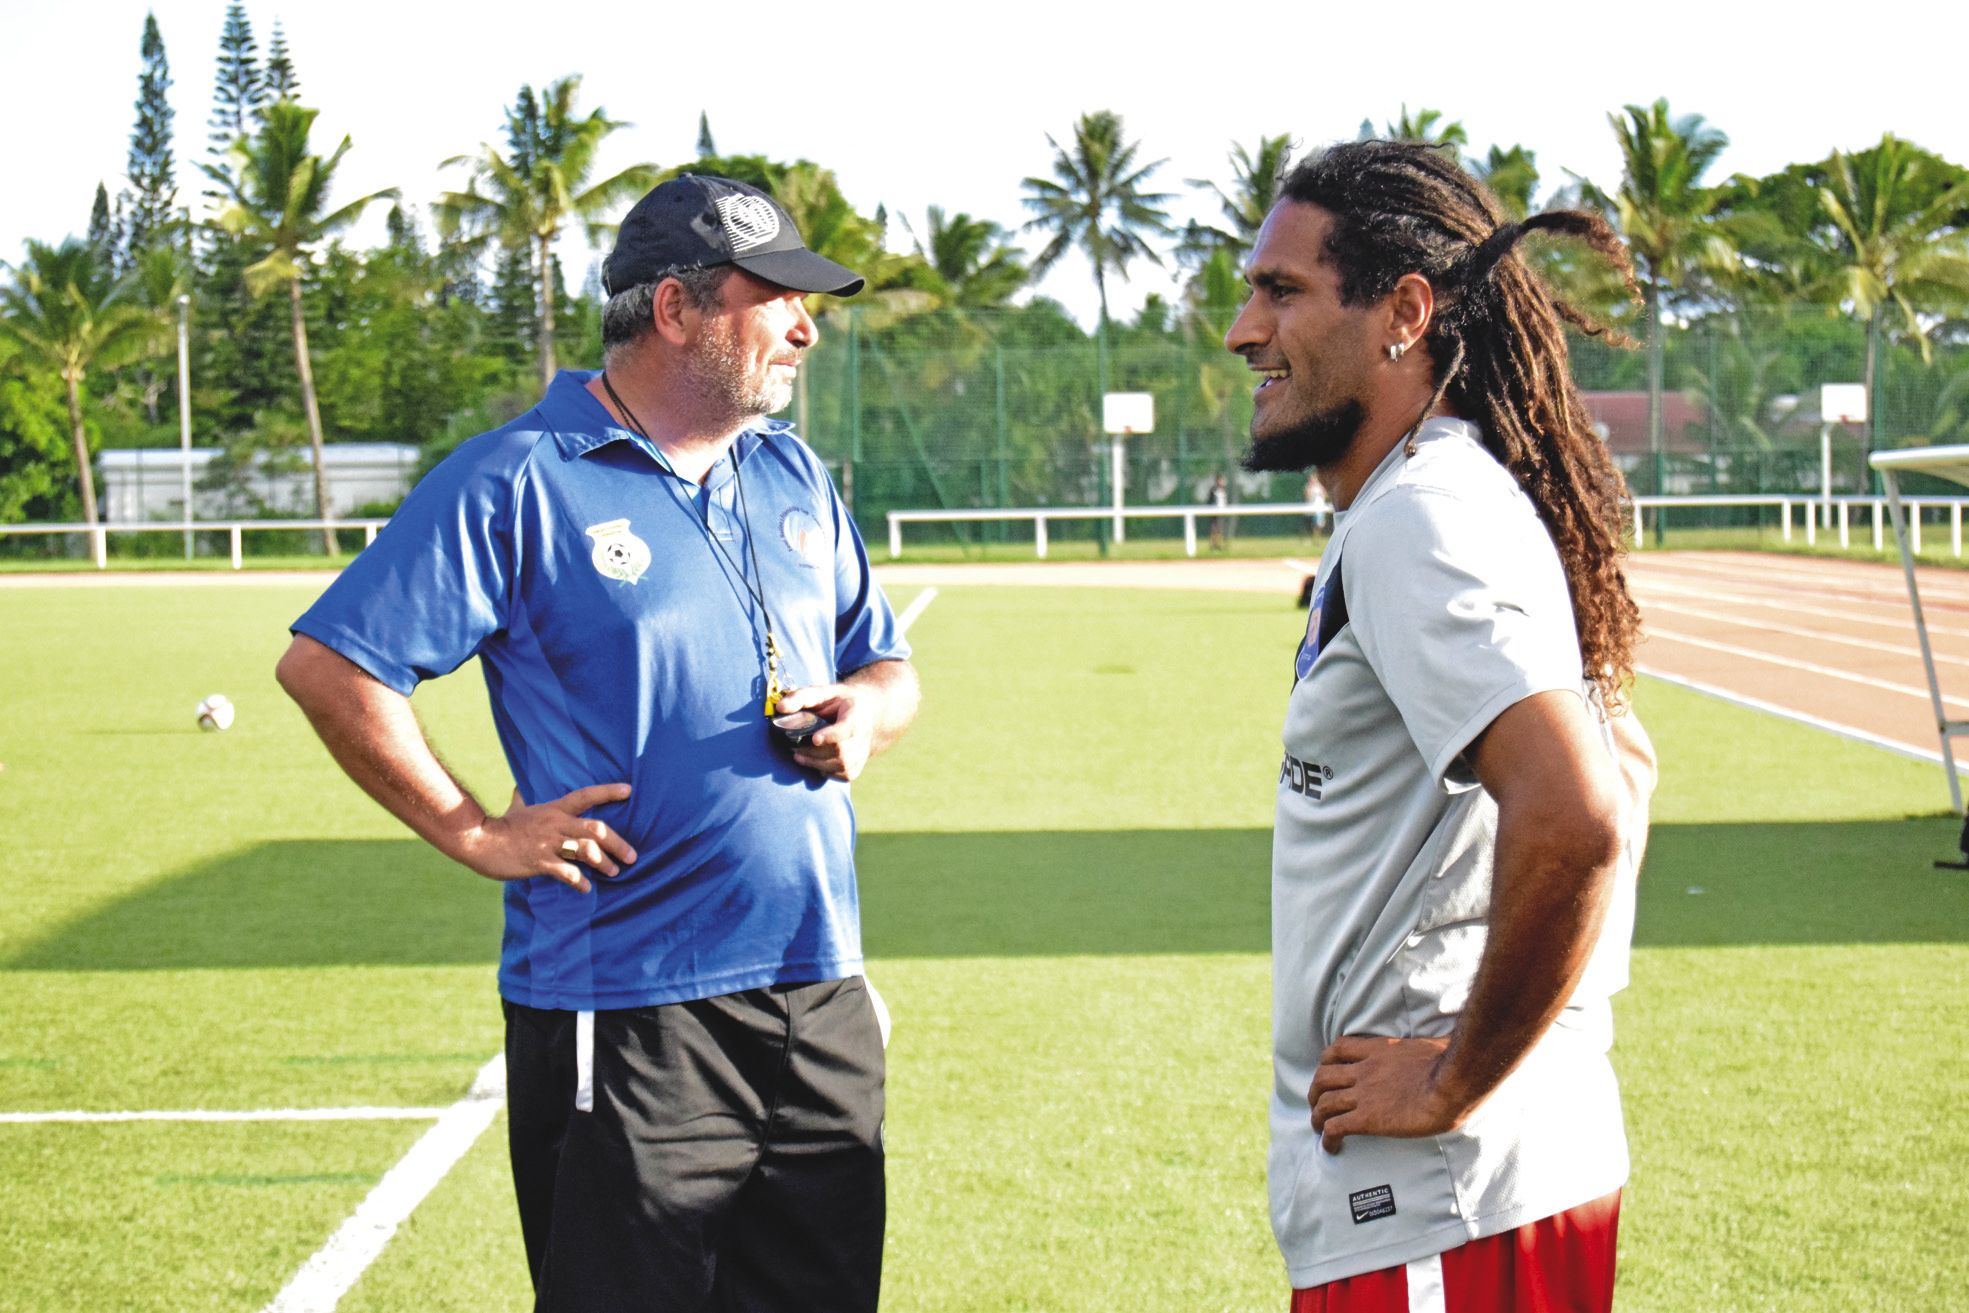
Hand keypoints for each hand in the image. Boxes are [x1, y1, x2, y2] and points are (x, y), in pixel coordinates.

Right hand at [459, 783, 636, 892]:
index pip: (586, 796)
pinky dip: (580, 881)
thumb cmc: (500, 826)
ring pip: (586, 851)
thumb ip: (522, 798)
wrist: (478, 840)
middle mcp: (555, 824)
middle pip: (595, 829)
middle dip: (618, 843)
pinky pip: (567, 872)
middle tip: (632, 856)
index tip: (629, 790)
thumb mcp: (516, 808)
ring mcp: (548, 843)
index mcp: (554, 809)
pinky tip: (586, 888)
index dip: (608, 792)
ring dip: (604, 863)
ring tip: (614, 872)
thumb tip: (519, 787)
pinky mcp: (539, 862)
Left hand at [775, 683, 871, 780]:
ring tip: (799, 756)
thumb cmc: (838, 701)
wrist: (866, 711)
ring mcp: (863, 751)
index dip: (832, 735)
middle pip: (841, 751)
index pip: (847, 728)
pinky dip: (827, 771)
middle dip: (815, 752)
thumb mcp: (822, 692)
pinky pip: (844, 774)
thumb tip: (780, 707)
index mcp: (855, 713)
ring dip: (817, 763)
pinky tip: (815, 762)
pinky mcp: (858, 764)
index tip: (815, 739)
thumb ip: (801, 697)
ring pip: (843, 765)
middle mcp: (863, 734)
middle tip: (794, 748)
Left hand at [1309, 1035, 1473, 1151]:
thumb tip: (1445, 1044)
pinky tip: (1331, 1147)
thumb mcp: (1431, 1044)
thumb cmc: (1452, 1064)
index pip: (1338, 1048)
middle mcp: (1364, 1070)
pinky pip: (1336, 1127)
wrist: (1453, 1083)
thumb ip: (1427, 1046)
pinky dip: (1328, 1138)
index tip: (1327, 1073)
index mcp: (1378, 1050)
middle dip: (1315, 1092)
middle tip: (1317, 1105)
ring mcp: (1363, 1094)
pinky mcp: (1368, 1118)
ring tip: (1319, 1129)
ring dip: (1317, 1118)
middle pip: (1323, 1077)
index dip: (1326, 1062)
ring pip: (1324, 1103)